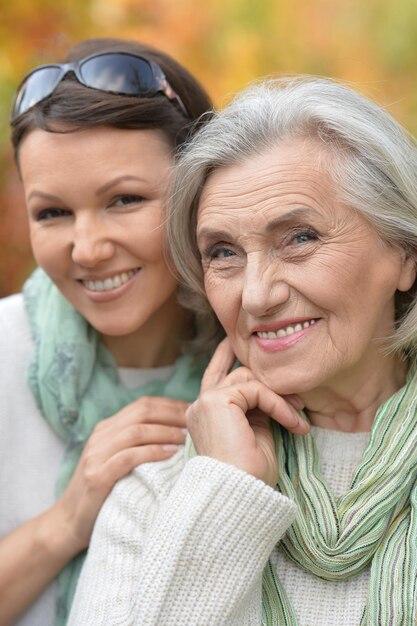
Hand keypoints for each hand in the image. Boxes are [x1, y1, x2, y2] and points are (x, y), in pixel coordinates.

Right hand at [52, 396, 187, 553]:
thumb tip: (182, 432)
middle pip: (142, 412)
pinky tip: (170, 454)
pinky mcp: (96, 476)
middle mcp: (100, 436)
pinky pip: (128, 457)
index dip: (170, 405)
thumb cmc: (105, 492)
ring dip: (166, 431)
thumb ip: (140, 444)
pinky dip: (152, 452)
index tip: (194, 412)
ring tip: (187, 438)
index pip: (143, 405)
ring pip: (136, 431)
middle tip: (195, 423)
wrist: (69, 523)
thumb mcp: (119, 460)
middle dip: (172, 414)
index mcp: (107, 428)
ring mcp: (96, 455)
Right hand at [186, 338, 308, 486]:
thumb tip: (269, 390)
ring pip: (250, 380)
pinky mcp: (217, 400)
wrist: (240, 494)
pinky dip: (279, 404)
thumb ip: (256, 409)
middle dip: (271, 386)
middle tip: (299, 403)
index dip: (223, 357)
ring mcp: (206, 401)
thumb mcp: (256, 434)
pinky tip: (292, 423)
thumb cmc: (250, 475)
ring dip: (279, 398)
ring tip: (298, 419)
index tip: (231, 343)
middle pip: (239, 376)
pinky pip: (257, 389)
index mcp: (206, 415)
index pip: (215, 377)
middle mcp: (201, 405)